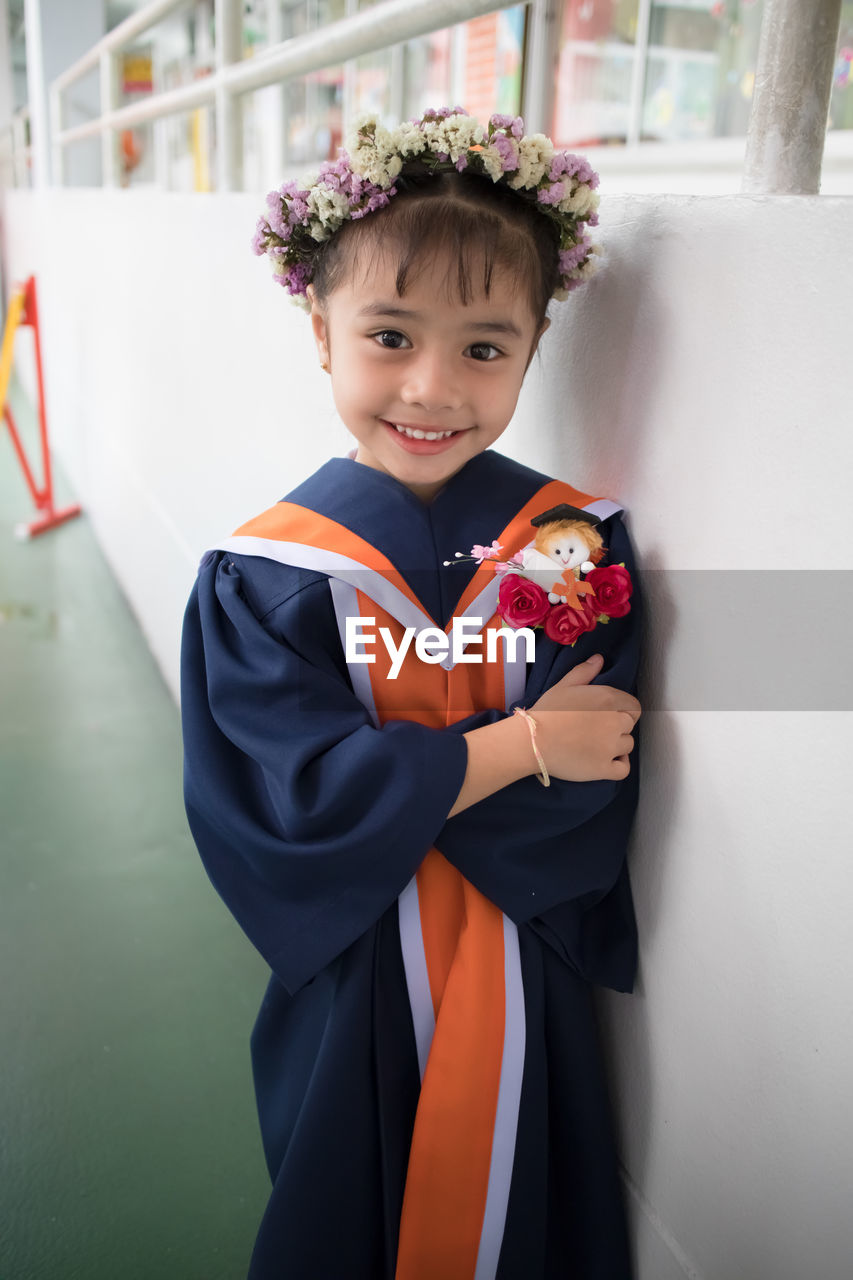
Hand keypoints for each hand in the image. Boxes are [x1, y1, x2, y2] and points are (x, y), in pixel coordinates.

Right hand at [529, 654, 640, 782]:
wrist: (533, 741)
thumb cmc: (547, 712)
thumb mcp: (564, 685)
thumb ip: (584, 672)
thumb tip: (599, 659)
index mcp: (608, 700)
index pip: (633, 706)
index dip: (622, 710)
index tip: (608, 714)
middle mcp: (614, 723)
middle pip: (629, 726)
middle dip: (617, 727)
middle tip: (597, 729)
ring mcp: (611, 747)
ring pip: (627, 746)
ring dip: (617, 745)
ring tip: (597, 744)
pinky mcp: (604, 768)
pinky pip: (623, 769)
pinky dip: (620, 765)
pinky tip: (608, 761)